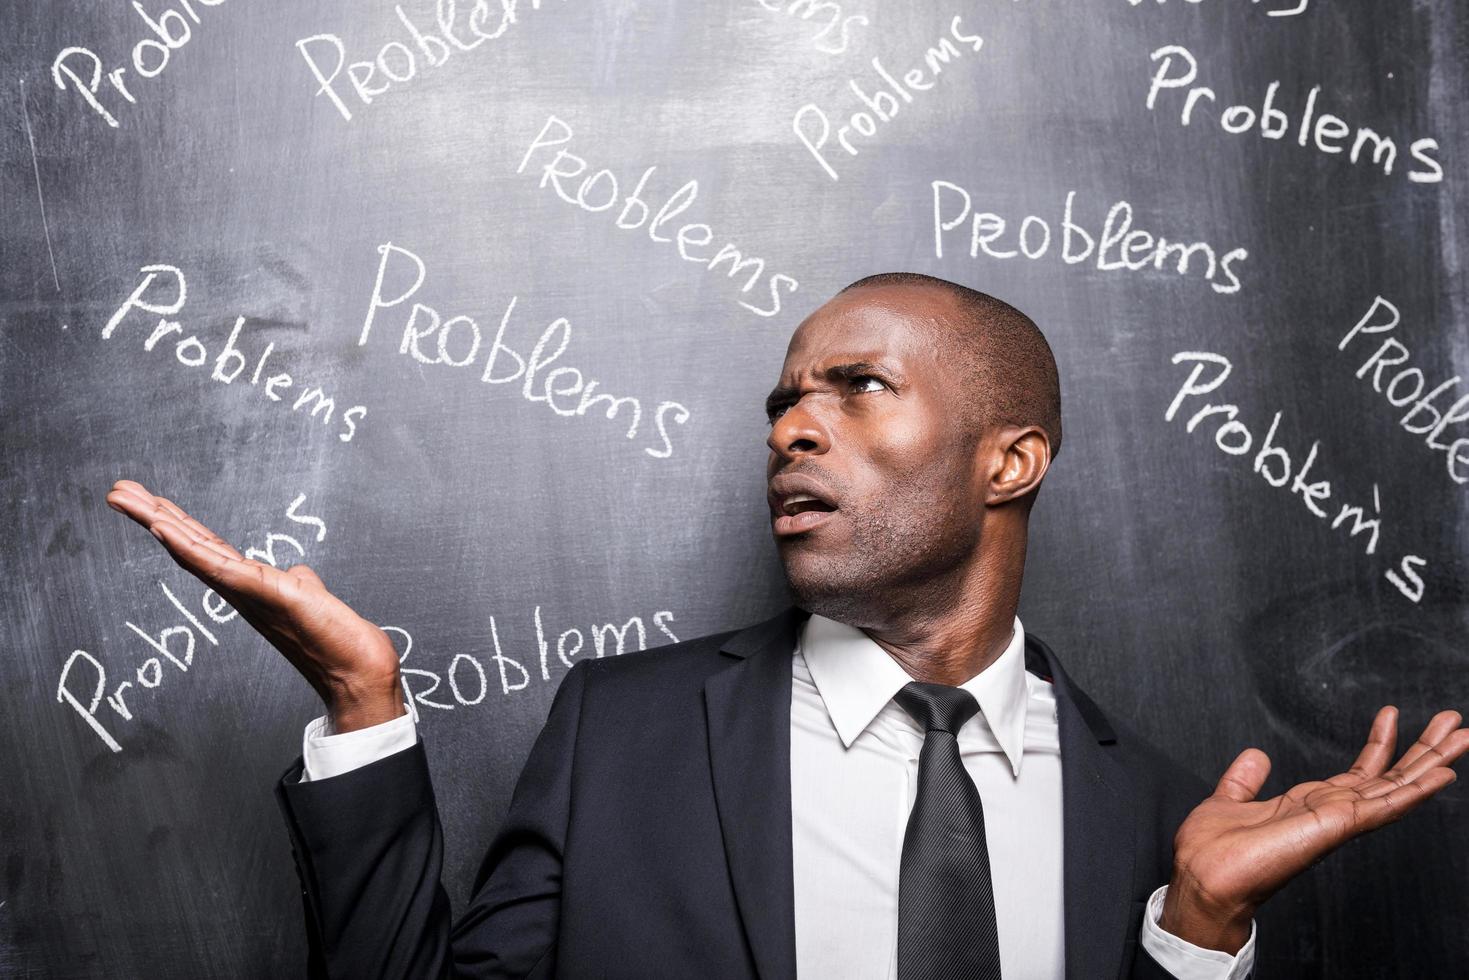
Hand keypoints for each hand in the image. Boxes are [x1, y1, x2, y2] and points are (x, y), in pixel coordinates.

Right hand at [105, 479, 404, 731]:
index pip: (206, 547)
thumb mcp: (310, 596)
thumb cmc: (334, 638)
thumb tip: (296, 572)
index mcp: (248, 585)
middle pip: (189, 545)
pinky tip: (164, 527)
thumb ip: (296, 582)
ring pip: (194, 551)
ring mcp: (247, 592)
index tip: (148, 500)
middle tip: (118, 490)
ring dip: (159, 522)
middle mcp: (239, 589)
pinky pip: (219, 566)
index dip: (176, 523)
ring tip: (126, 498)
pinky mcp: (264, 592)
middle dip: (152, 515)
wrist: (356, 668)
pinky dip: (189, 547)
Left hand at [1161, 706, 1468, 952]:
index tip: (1391, 714)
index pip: (1358, 772)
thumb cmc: (1213, 852)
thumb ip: (1245, 779)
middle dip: (1422, 751)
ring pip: (1397, 788)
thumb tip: (1256, 755)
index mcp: (1312, 805)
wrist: (1203, 878)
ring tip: (1462, 737)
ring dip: (1431, 762)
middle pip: (1390, 777)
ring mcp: (1339, 820)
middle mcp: (1332, 813)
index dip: (1379, 744)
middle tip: (1452, 722)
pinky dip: (1415, 791)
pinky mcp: (1336, 826)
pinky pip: (1384, 805)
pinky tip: (1442, 775)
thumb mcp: (1229, 801)